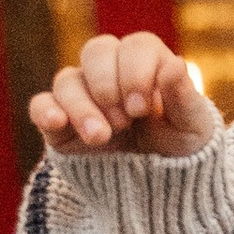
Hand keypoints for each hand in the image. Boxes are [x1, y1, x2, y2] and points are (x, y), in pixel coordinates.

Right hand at [31, 29, 222, 158]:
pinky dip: (46, 110)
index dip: (136, 73)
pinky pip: (41, 105)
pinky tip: (57, 122)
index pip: (136, 47)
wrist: (157, 186)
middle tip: (125, 120)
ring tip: (101, 137)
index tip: (142, 109)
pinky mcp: (60, 122)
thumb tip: (176, 63)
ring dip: (82, 107)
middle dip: (108, 84)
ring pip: (68, 80)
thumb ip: (184, 97)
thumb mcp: (191, 127)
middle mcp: (111, 72)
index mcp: (148, 64)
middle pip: (97, 50)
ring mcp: (83, 95)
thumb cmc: (179, 146)